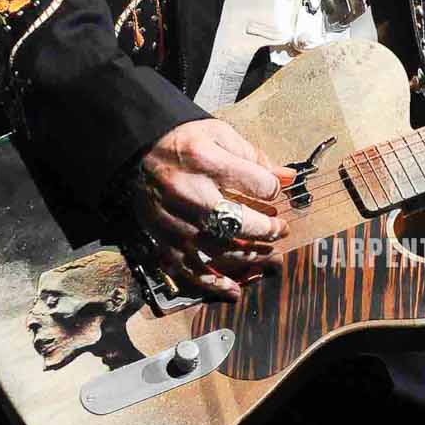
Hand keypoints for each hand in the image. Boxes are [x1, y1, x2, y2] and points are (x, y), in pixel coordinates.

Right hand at [131, 117, 297, 298]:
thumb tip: (288, 178)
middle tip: (280, 229)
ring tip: (268, 253)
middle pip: (239, 222)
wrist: (136, 153)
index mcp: (205, 160)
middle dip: (268, 229)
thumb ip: (254, 156)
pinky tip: (234, 289)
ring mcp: (175, 221)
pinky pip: (190, 269)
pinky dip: (213, 283)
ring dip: (250, 255)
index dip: (273, 190)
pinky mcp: (163, 240)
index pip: (258, 184)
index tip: (273, 193)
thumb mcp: (219, 134)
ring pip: (220, 249)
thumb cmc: (182, 142)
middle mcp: (189, 193)